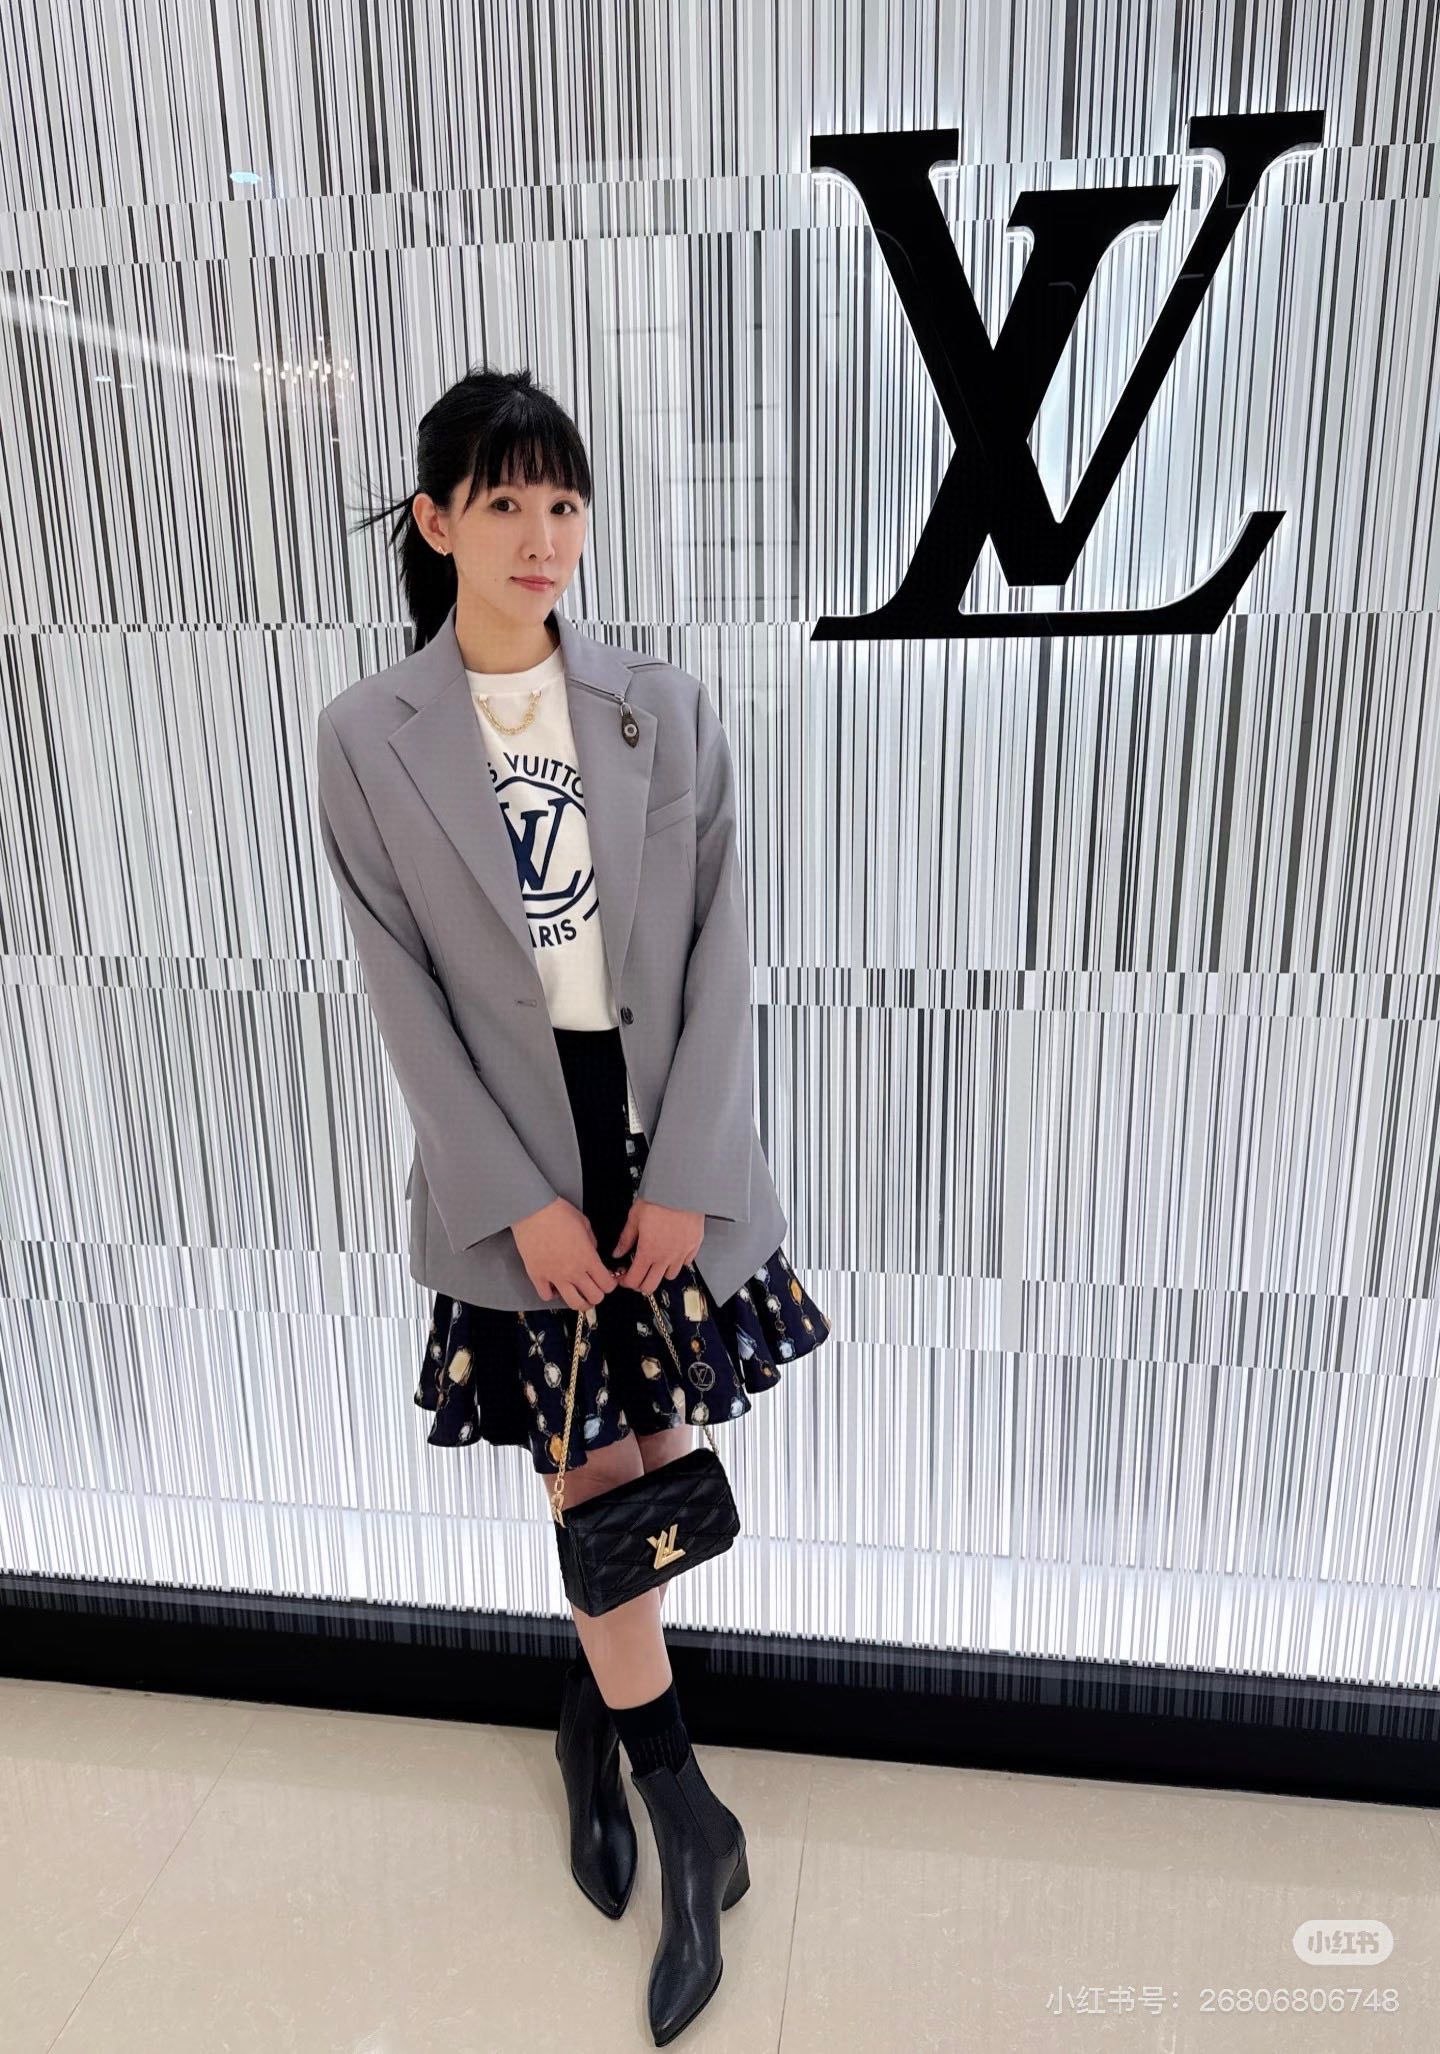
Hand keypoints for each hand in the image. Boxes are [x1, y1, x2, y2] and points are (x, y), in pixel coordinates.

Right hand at [510, 1195, 620, 1311]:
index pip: (607, 1284)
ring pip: (573, 1303)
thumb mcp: (584, 1224)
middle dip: (597, 1294)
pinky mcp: (537, 1276)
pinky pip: (547, 1297)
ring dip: (579, 1302)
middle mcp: (573, 1271)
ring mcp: (554, 1276)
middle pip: (594, 1298)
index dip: (610, 1284)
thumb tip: (591, 1251)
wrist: (532, 1210)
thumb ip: (591, 1242)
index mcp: (588, 1257)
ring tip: (578, 1295)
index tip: (607, 1279)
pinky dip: (552, 1295)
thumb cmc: (558, 1212)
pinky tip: (555, 1286)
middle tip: (594, 1288)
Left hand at [609, 1197, 703, 1295]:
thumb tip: (618, 1251)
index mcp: (648, 1251)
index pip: (634, 1280)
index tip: (624, 1276)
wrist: (682, 1189)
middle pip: (651, 1286)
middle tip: (637, 1274)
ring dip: (660, 1273)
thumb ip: (625, 1239)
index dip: (625, 1282)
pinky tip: (671, 1252)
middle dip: (640, 1284)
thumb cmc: (659, 1199)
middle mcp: (665, 1257)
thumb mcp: (634, 1217)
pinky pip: (685, 1263)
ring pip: (669, 1276)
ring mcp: (681, 1253)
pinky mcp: (693, 1246)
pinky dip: (677, 1262)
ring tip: (655, 1262)